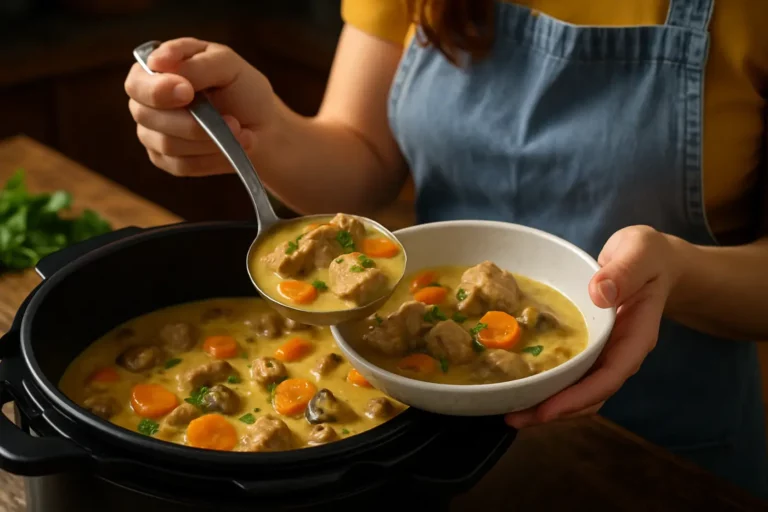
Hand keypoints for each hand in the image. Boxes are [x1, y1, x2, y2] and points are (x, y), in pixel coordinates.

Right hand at [124, 38, 275, 176]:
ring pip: (167, 144)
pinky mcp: (168, 160)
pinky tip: (234, 147)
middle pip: (147, 116)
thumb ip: (196, 63)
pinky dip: (213, 158)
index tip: (187, 92)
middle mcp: (147, 103)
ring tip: (240, 132)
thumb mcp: (228, 65)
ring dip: (210, 141)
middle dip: (192, 122)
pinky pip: (182, 165)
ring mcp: (154, 133)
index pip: (136, 83)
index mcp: (156, 71)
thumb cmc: (243, 89)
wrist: (264, 125)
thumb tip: (160, 64)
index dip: (157, 90)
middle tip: (232, 121)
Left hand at [504, 225, 682, 427]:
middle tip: (514, 418)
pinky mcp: (590, 348)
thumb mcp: (640, 253)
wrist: (651, 259)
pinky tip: (521, 386)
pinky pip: (570, 373)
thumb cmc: (647, 255)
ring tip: (511, 413)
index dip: (580, 397)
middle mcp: (621, 352)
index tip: (548, 410)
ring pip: (579, 390)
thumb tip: (599, 294)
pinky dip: (549, 384)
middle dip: (555, 411)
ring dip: (548, 404)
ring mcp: (605, 352)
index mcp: (636, 336)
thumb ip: (624, 271)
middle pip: (591, 394)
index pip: (610, 376)